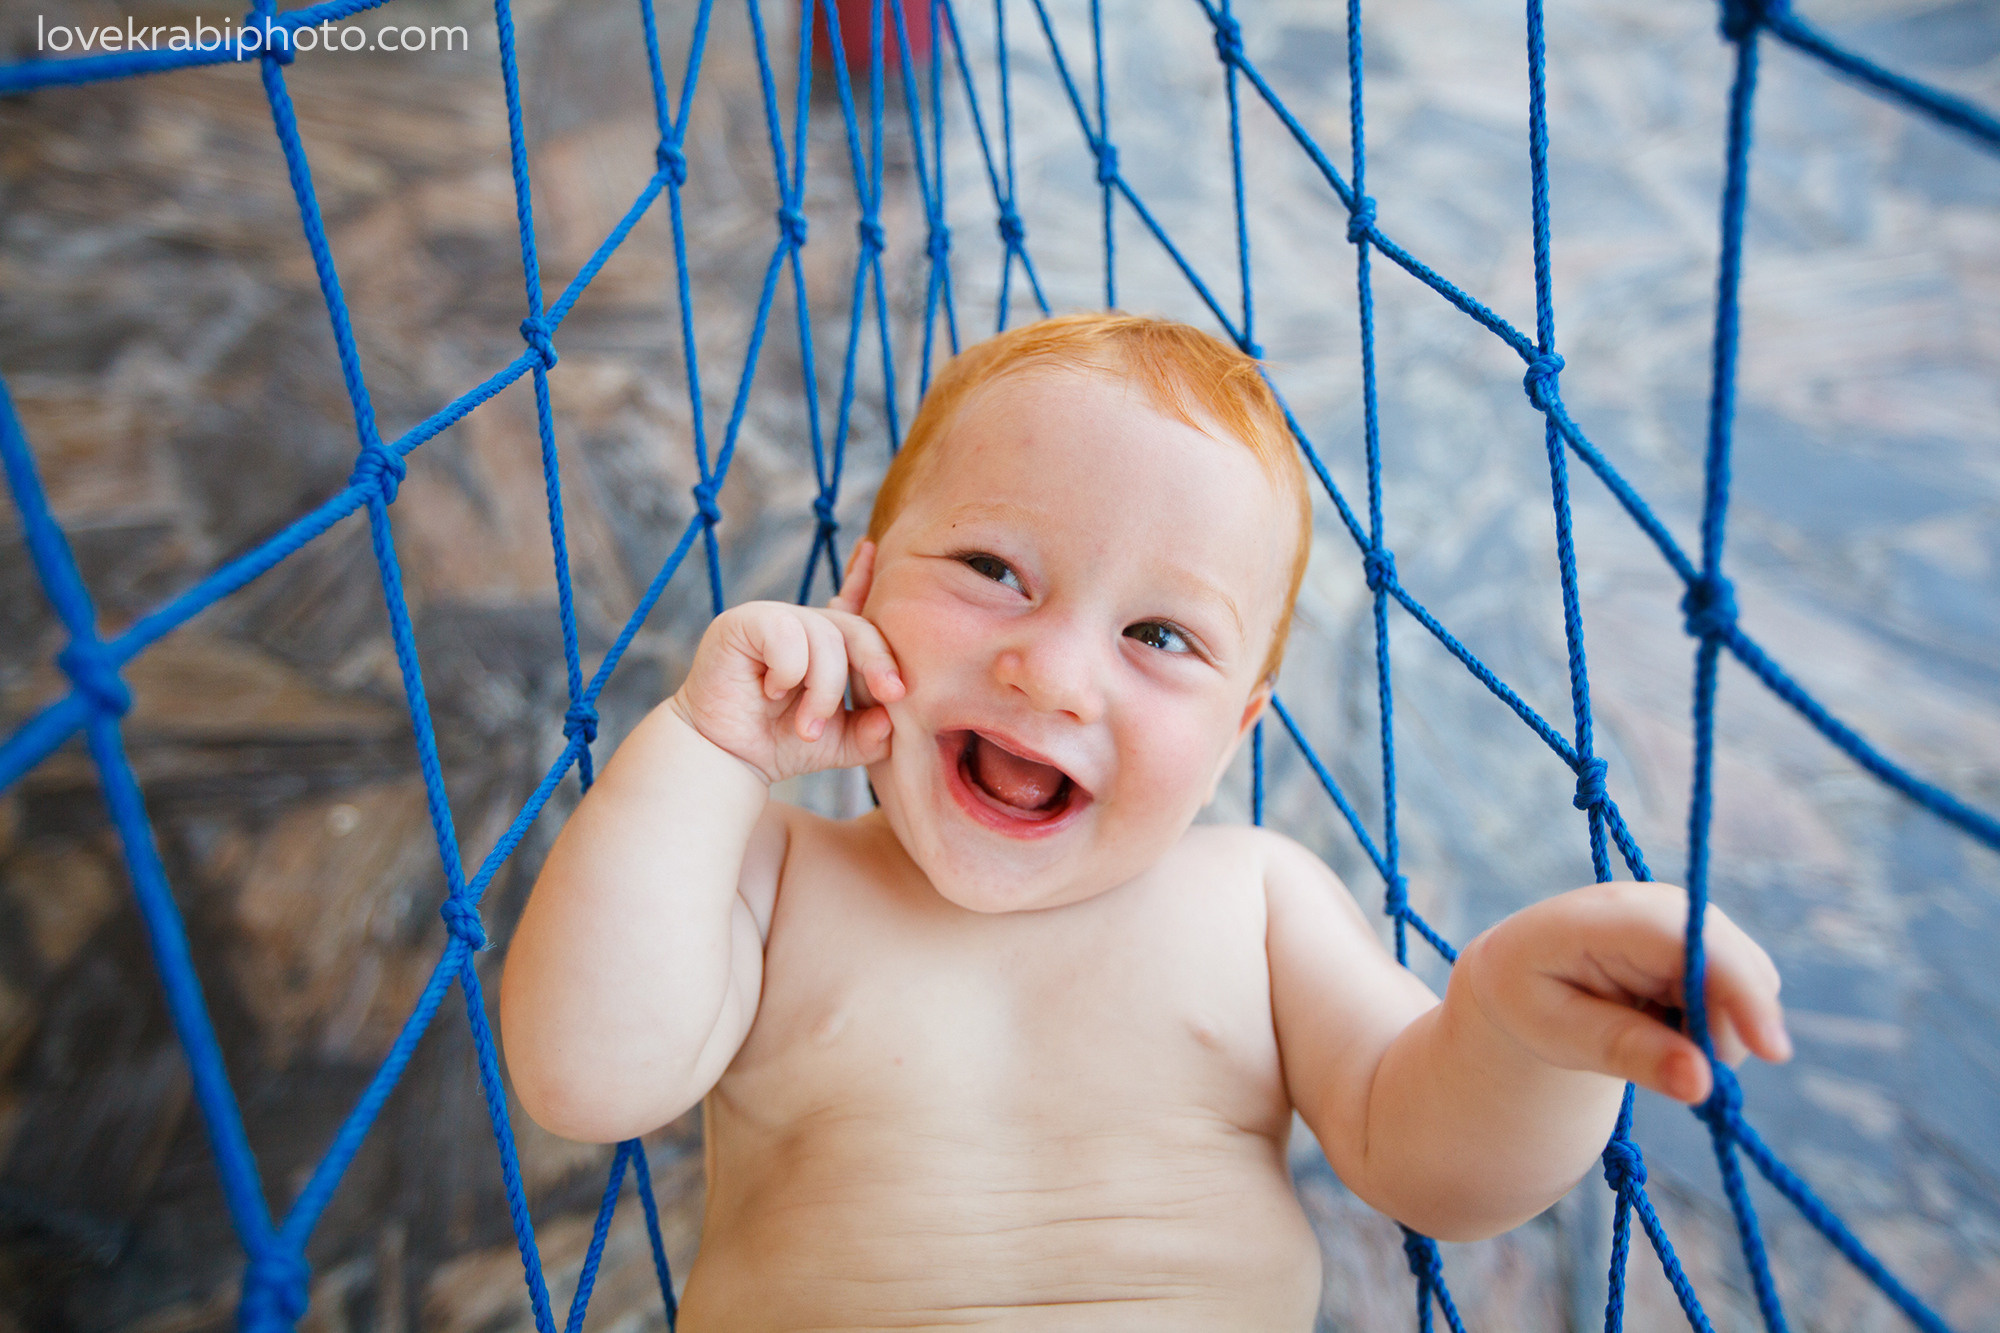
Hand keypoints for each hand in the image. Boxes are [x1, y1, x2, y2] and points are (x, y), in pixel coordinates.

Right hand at [669, 542, 902, 783]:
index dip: (863, 576)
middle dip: (878, 661)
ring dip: (824, 690)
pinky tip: (769, 690)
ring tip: (807, 727)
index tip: (870, 546)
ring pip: (825, 637)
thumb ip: (874, 733)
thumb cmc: (781, 743)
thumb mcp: (841, 743)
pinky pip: (788, 636)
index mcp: (826, 644)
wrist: (728, 759)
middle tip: (891, 696)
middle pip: (856, 627)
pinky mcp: (743, 622)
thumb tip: (892, 717)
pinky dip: (788, 672)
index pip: (852, 601)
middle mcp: (802, 624)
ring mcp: (773, 618)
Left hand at [1461, 881, 1790, 1104]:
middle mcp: (1654, 904)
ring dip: (1716, 1031)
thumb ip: (1626, 1053)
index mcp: (1601, 918)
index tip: (1773, 1053)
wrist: (1523, 974)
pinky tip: (1666, 1024)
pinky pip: (1743, 989)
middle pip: (1732, 967)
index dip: (1736, 989)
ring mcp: (1685, 917)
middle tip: (1664, 1067)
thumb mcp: (1557, 1034)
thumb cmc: (1529, 1000)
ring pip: (1748, 982)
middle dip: (1720, 1032)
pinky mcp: (1704, 938)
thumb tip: (1702, 1084)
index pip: (1687, 940)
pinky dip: (1716, 1022)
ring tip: (1647, 1037)